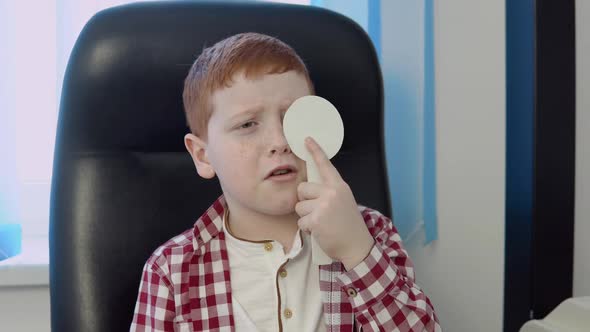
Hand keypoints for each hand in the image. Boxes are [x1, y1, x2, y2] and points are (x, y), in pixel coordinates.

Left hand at [295, 137, 374, 269]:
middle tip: (319, 211)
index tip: (307, 140)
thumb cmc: (348, 225)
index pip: (325, 165)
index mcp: (339, 186)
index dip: (315, 152)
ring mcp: (324, 206)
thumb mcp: (344, 201)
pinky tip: (320, 231)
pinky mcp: (316, 220)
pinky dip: (307, 229)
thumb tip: (309, 187)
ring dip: (306, 217)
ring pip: (299, 206)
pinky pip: (301, 221)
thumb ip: (329, 192)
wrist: (357, 245)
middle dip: (305, 201)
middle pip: (302, 188)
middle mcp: (332, 193)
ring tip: (321, 223)